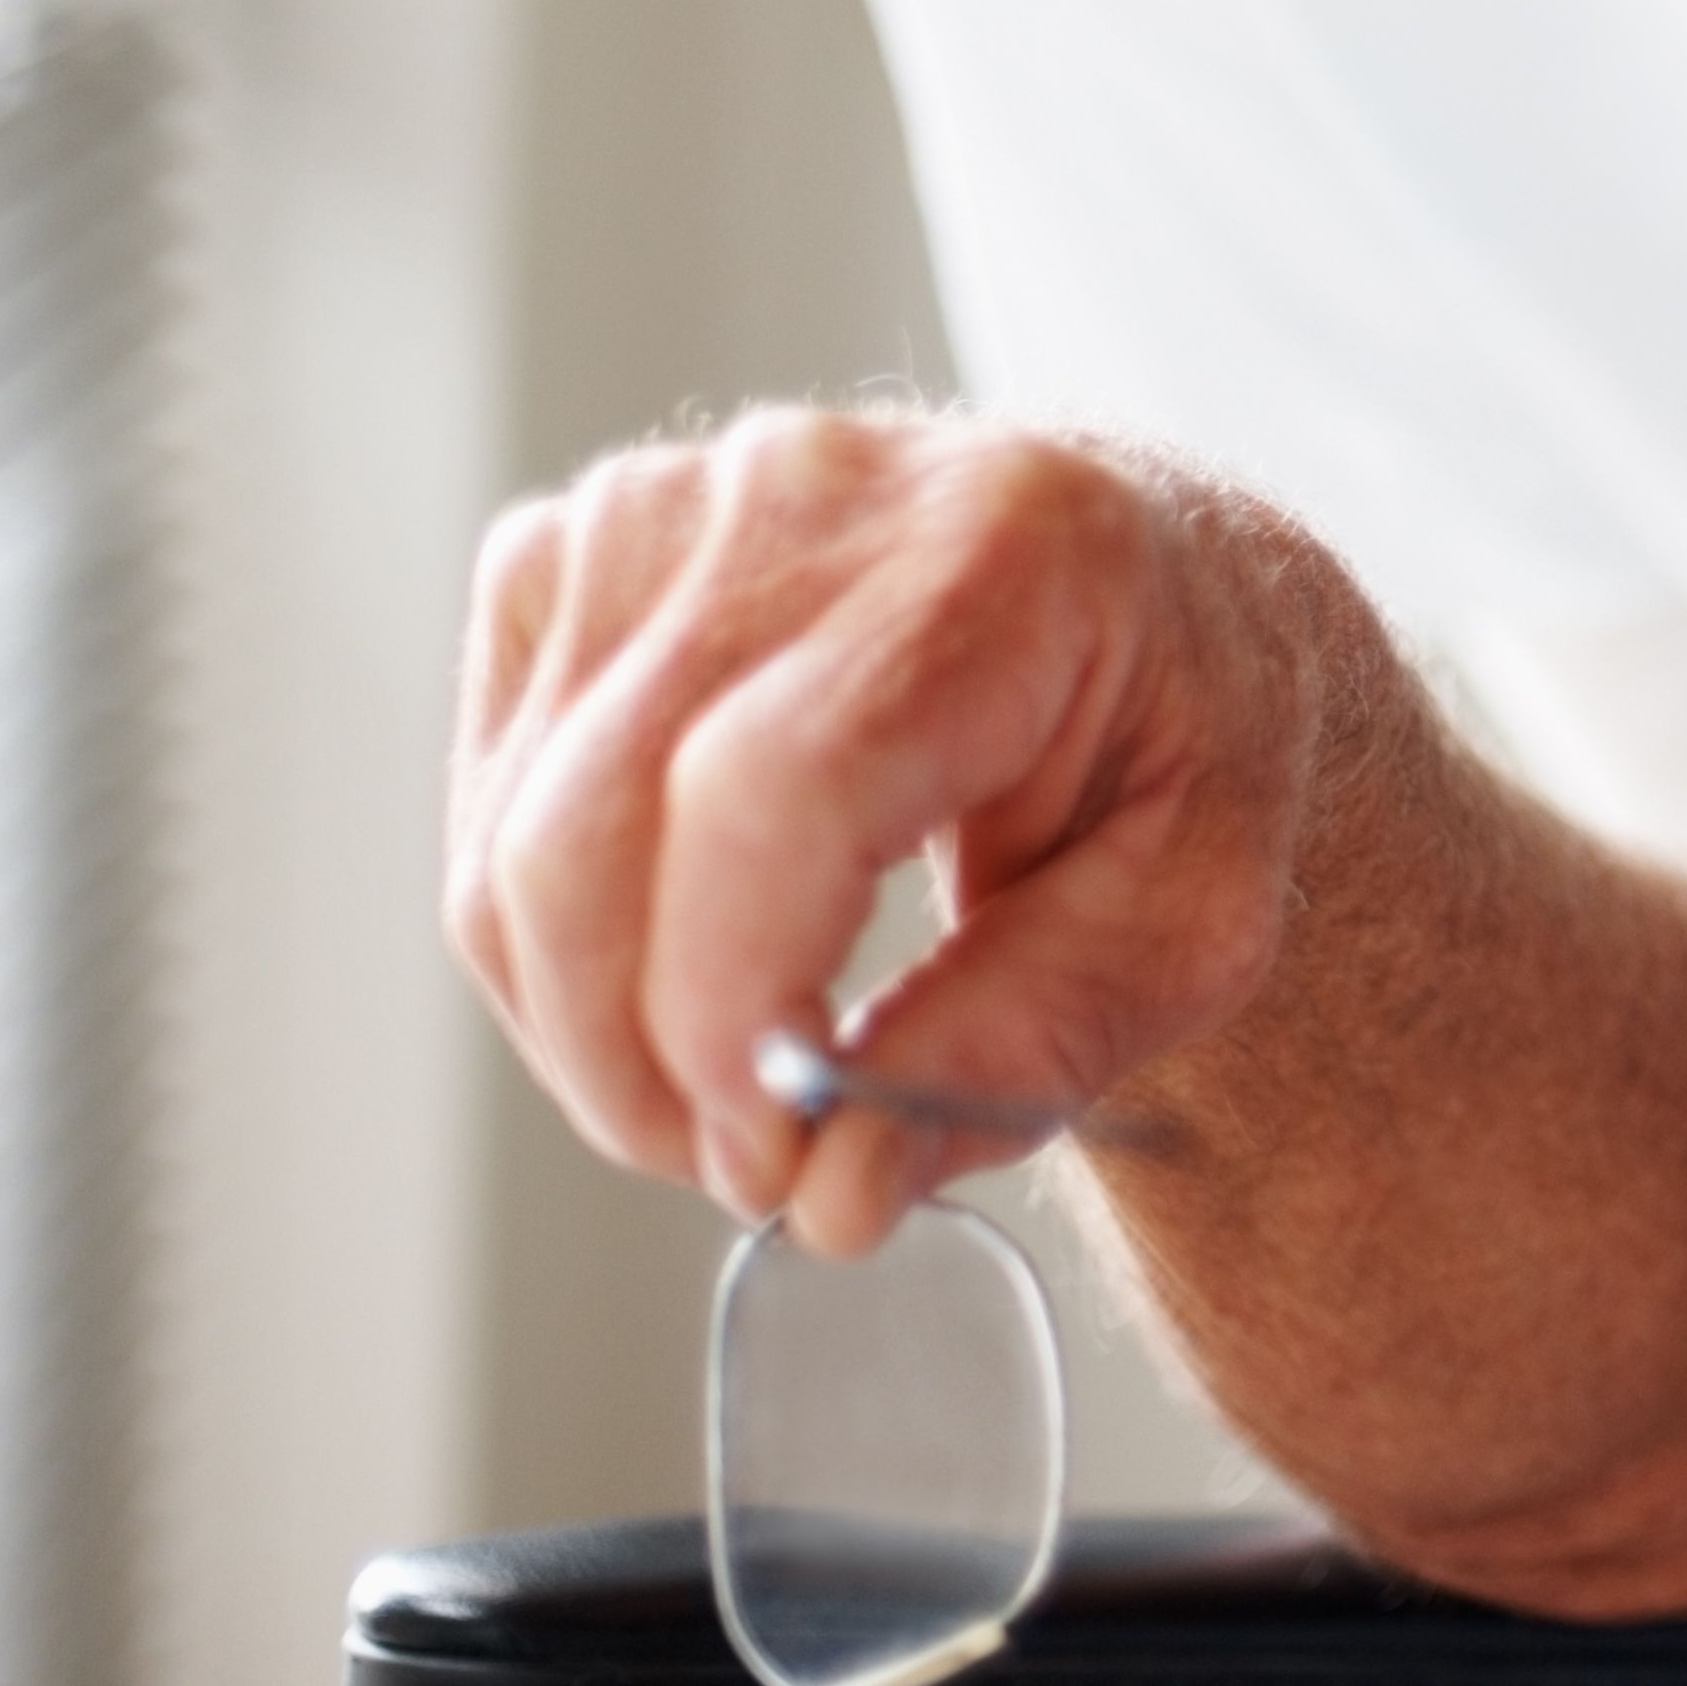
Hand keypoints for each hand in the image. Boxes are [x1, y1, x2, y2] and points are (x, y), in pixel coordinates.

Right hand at [443, 406, 1360, 1254]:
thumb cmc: (1187, 739)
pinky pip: (492, 813)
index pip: (769, 788)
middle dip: (643, 1064)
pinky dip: (557, 950)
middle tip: (758, 1167)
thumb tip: (832, 1196)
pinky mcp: (565, 555)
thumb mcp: (1195, 917)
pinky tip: (682, 979)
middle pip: (598, 829)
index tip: (770, 1155)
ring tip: (732, 1093)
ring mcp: (661, 507)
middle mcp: (806, 489)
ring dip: (591, 1030)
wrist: (1154, 592)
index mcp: (1003, 548)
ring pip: (517, 845)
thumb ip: (1024, 1051)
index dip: (726, 1004)